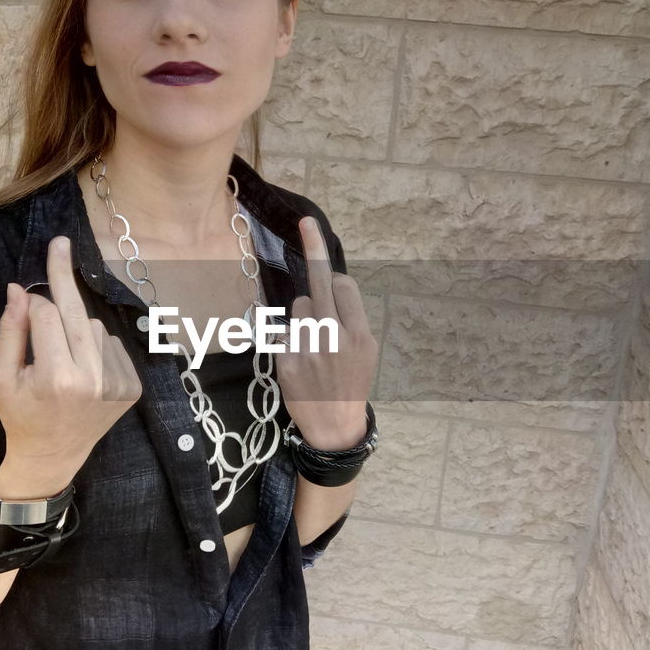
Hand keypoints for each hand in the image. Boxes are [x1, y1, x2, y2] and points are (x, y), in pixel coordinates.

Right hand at [0, 235, 141, 488]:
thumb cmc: (20, 416)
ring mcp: (117, 384)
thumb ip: (10, 331)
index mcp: (57, 378)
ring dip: (76, 329)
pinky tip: (82, 368)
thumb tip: (19, 289)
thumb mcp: (1, 377)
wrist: (53, 457)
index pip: (46, 315)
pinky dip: (96, 347)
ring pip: (96, 327)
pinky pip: (112, 345)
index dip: (32, 304)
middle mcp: (93, 379)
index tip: (24, 295)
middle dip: (65, 277)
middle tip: (61, 242)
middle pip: (78, 312)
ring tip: (61, 358)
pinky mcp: (132, 388)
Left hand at [272, 216, 377, 449]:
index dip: (336, 278)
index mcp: (360, 335)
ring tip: (313, 345)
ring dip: (303, 317)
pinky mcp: (285, 361)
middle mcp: (334, 338)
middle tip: (306, 223)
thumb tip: (333, 282)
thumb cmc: (351, 382)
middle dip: (313, 249)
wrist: (333, 426)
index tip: (320, 243)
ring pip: (298, 307)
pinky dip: (289, 337)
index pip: (343, 285)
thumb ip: (352, 317)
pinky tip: (300, 358)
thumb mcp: (367, 351)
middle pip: (319, 284)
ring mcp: (308, 350)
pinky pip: (282, 330)